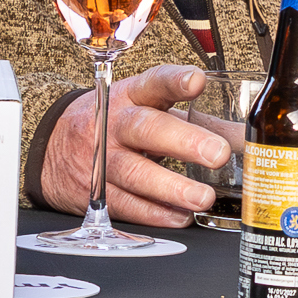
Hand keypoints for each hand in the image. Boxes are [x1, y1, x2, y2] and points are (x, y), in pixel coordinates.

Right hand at [42, 59, 240, 223]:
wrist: (55, 149)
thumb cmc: (116, 125)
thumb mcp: (149, 111)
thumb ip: (195, 121)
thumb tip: (243, 137)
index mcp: (131, 96)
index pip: (153, 83)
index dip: (174, 81)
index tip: (196, 81)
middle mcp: (115, 124)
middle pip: (145, 128)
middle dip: (183, 141)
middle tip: (216, 154)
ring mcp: (102, 159)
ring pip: (135, 172)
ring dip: (171, 187)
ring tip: (202, 198)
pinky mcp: (95, 193)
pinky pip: (125, 204)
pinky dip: (154, 213)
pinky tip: (178, 216)